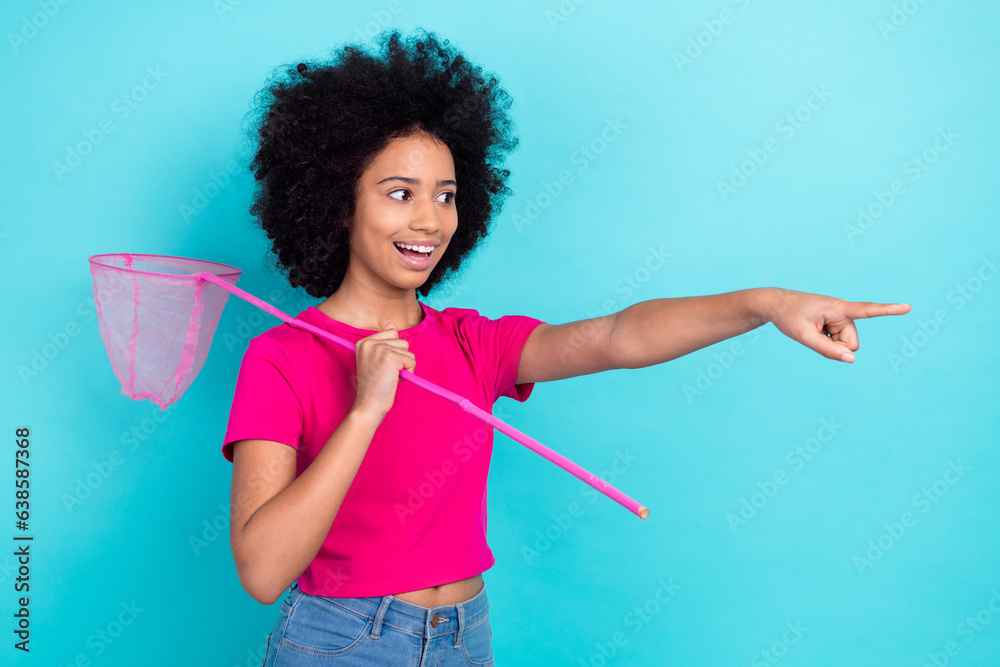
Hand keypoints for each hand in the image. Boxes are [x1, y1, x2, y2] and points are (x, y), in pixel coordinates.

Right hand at [351, 322, 416, 418]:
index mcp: (364, 341)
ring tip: (390, 376)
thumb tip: (392, 324)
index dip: (393, 351)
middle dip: (400, 358)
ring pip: (408, 350)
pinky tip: (394, 379)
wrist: (369, 404)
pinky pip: (412, 361)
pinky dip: (408, 372)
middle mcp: (369, 342)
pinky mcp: (391, 357)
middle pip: (401, 340)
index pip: (391, 333)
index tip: (381, 366)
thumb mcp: (377, 359)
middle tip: (386, 372)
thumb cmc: (374, 385)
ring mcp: (379, 349)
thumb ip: (385, 341)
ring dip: (405, 365)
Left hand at [761, 288, 910, 362]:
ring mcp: (840, 318)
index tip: (907, 307)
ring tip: (812, 329)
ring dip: (830, 344)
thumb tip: (852, 360)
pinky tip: (813, 329)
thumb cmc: (789, 317)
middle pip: (851, 344)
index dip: (888, 310)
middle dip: (836, 347)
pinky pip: (838, 342)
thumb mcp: (803, 336)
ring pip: (845, 345)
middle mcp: (843, 312)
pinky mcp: (836, 323)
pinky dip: (827, 341)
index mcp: (838, 308)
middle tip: (813, 333)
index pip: (867, 310)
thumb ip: (827, 350)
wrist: (776, 305)